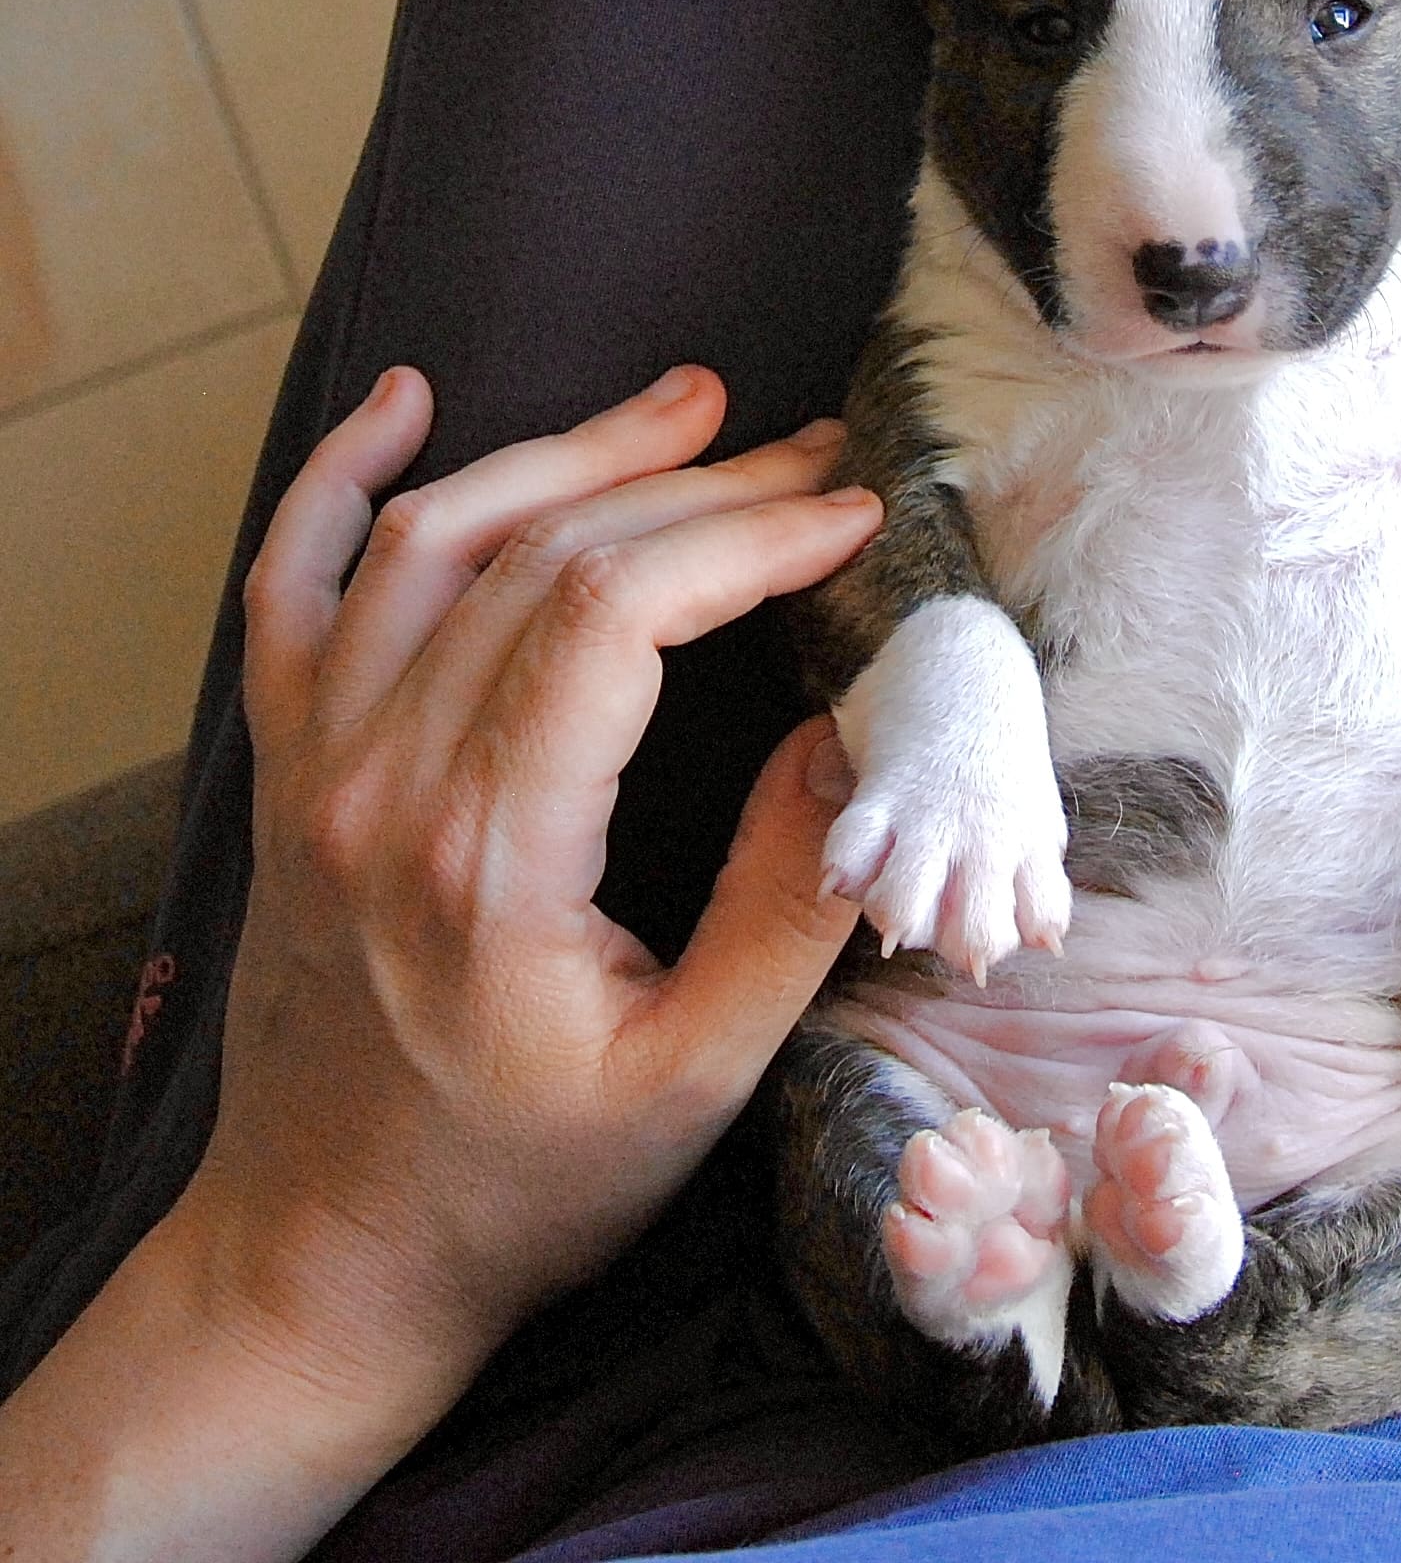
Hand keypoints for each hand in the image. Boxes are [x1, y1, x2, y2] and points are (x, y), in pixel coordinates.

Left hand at [182, 364, 880, 1399]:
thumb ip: (789, 905)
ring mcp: (317, 767)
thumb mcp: (698, 1080)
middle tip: (815, 457)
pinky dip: (336, 480)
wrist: (328, 1259)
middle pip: (542, 553)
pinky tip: (407, 402)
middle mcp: (383, 784)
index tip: (850, 522)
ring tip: (688, 405)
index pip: (617, 614)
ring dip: (567, 450)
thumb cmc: (524, 1184)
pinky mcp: (287, 772)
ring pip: (430, 538)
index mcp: (490, 856)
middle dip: (696, 481)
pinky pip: (287, 587)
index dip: (745, 538)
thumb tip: (852, 735)